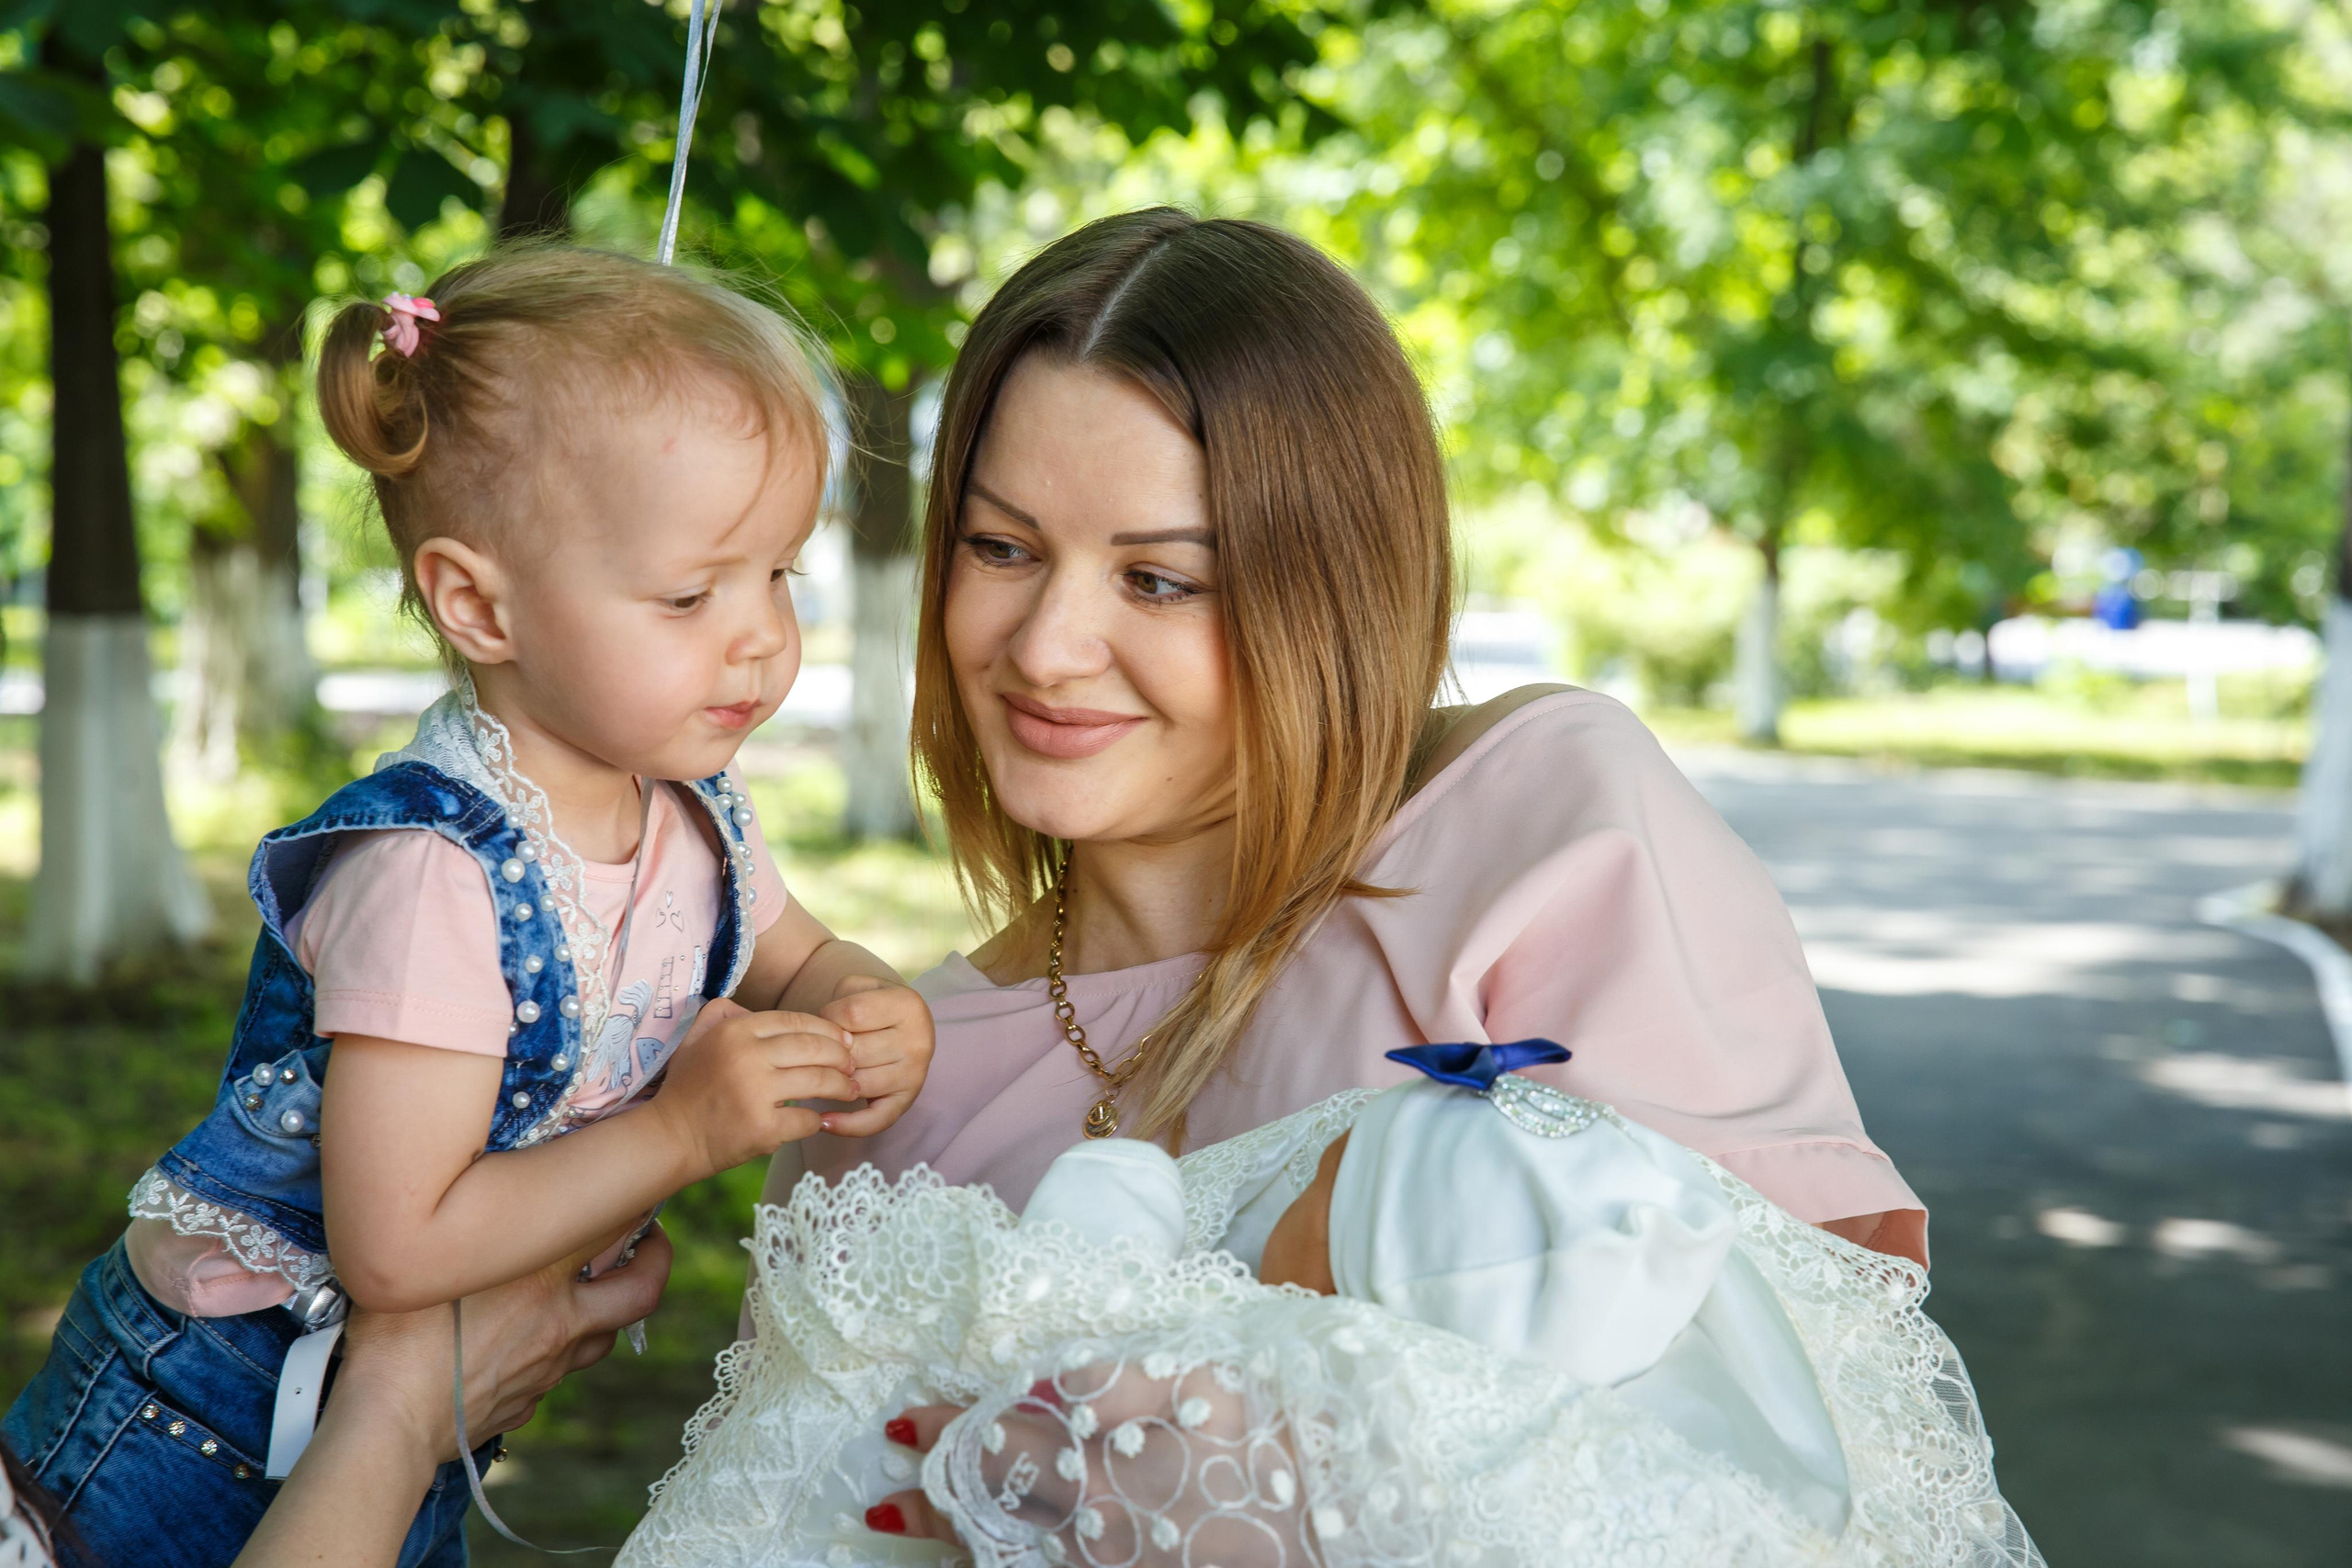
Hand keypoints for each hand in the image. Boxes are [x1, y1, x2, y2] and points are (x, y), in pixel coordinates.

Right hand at [332, 1225, 674, 1461]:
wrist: (388, 1423)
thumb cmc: (395, 1338)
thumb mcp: (432, 1263)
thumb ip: (470, 1235)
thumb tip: (483, 1211)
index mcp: (539, 1281)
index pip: (607, 1226)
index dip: (626, 1202)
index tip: (629, 1187)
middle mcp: (557, 1324)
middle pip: (640, 1290)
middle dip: (656, 1260)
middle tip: (650, 1242)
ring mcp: (546, 1369)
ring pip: (602, 1339)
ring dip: (605, 1314)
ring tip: (592, 1292)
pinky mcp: (525, 1403)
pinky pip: (554, 1375)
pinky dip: (553, 1356)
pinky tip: (527, 1344)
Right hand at [654, 998, 858, 1174]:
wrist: (669, 1137)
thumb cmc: (688, 1087)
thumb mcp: (697, 1039)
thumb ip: (723, 1013)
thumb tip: (753, 1008)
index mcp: (735, 1031)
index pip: (797, 1021)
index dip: (828, 1030)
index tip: (844, 1040)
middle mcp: (746, 1056)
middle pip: (815, 1048)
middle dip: (843, 1057)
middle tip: (853, 1066)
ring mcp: (755, 1093)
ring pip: (819, 1081)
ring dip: (842, 1087)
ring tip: (850, 1091)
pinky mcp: (762, 1128)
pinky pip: (807, 1119)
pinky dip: (817, 1120)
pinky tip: (820, 1120)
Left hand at [817, 975, 935, 1136]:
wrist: (899, 1025)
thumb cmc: (871, 1006)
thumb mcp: (859, 987)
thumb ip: (840, 1001)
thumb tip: (828, 1045)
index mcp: (908, 1005)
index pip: (851, 1014)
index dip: (827, 1018)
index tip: (827, 1021)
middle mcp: (919, 1040)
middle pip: (854, 1054)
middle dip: (829, 1054)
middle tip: (825, 1050)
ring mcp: (916, 1073)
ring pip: (858, 1085)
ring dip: (835, 1081)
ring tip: (827, 1072)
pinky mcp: (907, 1100)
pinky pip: (876, 1120)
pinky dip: (848, 1126)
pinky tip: (825, 1121)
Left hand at [865, 1367, 1283, 1560]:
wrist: (1331, 1540)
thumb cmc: (1272, 1452)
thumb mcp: (1208, 1388)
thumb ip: (1120, 1381)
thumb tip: (1050, 1380)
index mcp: (1104, 1465)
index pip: (1003, 1441)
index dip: (951, 1428)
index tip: (905, 1419)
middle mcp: (1091, 1525)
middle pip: (994, 1504)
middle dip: (937, 1490)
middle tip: (887, 1481)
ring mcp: (1105, 1565)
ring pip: (1012, 1548)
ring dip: (953, 1533)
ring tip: (902, 1520)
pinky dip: (1007, 1561)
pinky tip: (986, 1555)